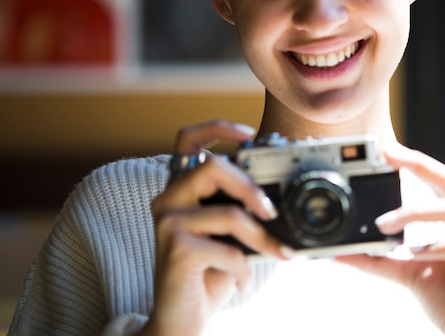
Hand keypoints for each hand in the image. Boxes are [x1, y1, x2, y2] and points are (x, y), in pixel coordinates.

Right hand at [140, 120, 288, 335]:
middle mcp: (167, 200)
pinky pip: (229, 250)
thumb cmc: (206, 274)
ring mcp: (168, 223)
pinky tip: (239, 281)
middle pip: (212, 166)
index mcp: (180, 191)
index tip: (249, 133)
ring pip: (229, 213)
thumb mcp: (226, 237)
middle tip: (271, 210)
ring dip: (262, 239)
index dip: (218, 127)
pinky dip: (244, 270)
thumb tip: (277, 198)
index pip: (188, 140)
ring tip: (276, 255)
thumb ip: (238, 210)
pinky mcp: (176, 250)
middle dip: (251, 187)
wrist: (179, 319)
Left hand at [337, 144, 444, 335]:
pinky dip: (442, 246)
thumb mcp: (410, 273)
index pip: (441, 181)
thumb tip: (343, 250)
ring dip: (417, 213)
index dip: (415, 163)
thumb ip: (380, 260)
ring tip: (385, 225)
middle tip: (386, 157)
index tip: (385, 149)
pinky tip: (417, 253)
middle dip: (418, 166)